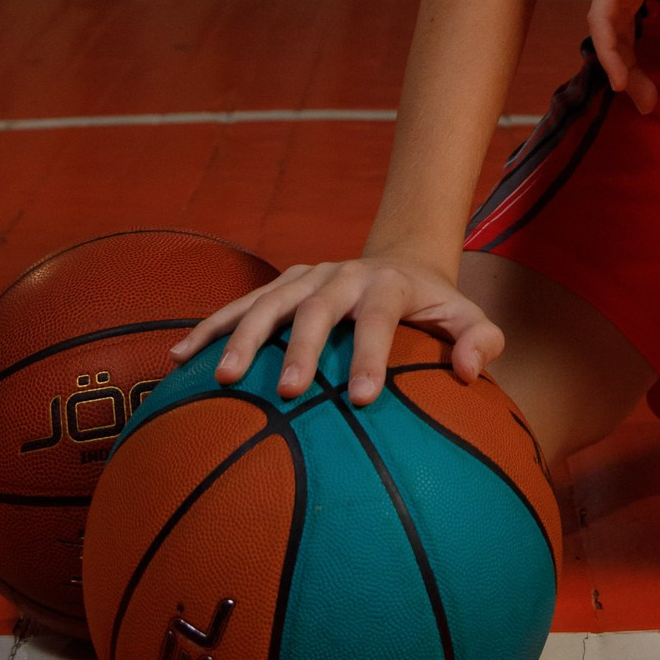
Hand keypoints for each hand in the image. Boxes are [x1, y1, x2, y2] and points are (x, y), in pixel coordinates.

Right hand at [168, 254, 503, 406]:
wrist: (401, 262)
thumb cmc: (435, 308)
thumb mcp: (467, 316)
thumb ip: (479, 339)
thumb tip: (469, 370)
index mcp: (388, 284)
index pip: (377, 316)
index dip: (369, 353)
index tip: (363, 397)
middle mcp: (342, 275)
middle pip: (316, 307)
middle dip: (301, 348)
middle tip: (289, 391)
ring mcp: (307, 276)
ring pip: (270, 302)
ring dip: (244, 336)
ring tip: (225, 378)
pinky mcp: (282, 284)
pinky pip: (241, 305)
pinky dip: (211, 327)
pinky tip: (179, 358)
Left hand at [586, 0, 659, 114]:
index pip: (628, 23)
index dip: (635, 56)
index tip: (652, 87)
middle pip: (614, 34)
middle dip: (629, 71)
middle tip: (647, 102)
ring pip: (605, 31)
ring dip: (618, 67)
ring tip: (635, 96)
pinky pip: (603, 19)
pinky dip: (608, 50)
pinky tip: (619, 76)